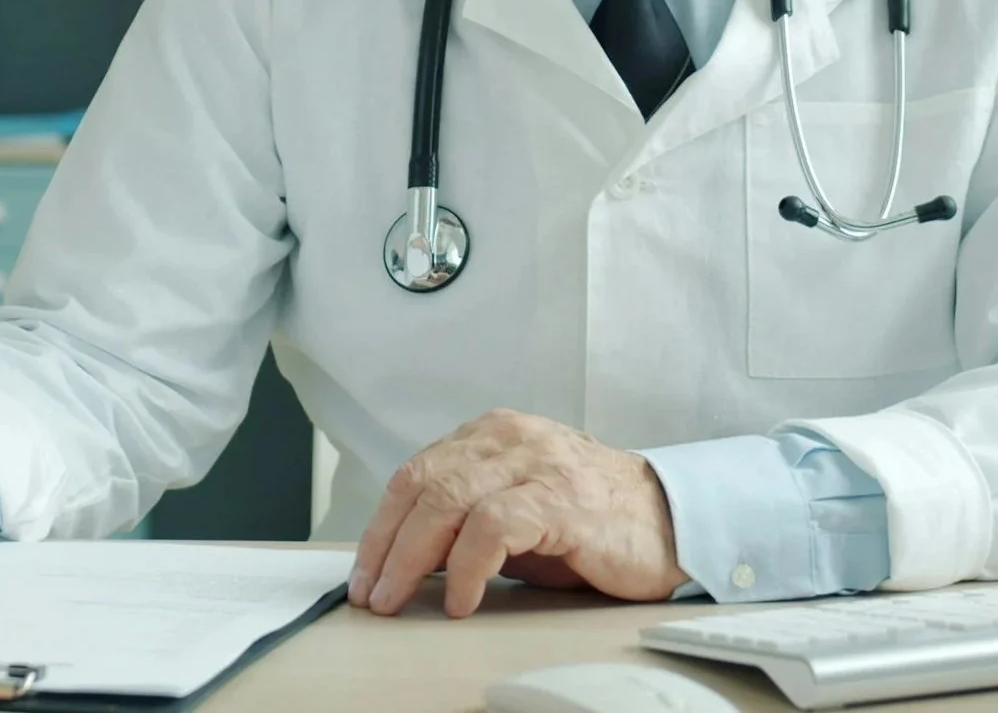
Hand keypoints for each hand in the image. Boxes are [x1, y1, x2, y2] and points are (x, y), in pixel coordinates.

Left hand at [347, 409, 687, 617]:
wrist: (671, 520)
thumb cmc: (588, 520)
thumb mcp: (514, 510)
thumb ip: (463, 521)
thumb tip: (404, 561)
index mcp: (490, 435)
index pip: (414, 474)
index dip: (380, 527)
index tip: (364, 572)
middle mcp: (507, 439)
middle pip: (422, 484)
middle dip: (386, 545)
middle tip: (372, 594)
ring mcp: (535, 463)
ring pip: (447, 500)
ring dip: (412, 557)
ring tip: (398, 599)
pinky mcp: (561, 498)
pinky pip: (494, 527)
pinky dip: (468, 566)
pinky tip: (461, 599)